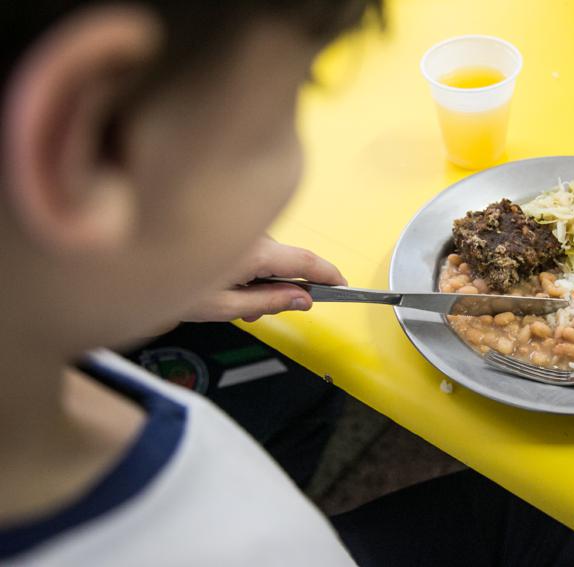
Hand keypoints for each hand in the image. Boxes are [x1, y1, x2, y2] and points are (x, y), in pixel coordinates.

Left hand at [182, 236, 345, 322]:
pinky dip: (246, 266)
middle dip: (280, 288)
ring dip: (259, 279)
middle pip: (284, 260)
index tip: (343, 286)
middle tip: (256, 314)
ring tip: (229, 301)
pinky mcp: (226, 225)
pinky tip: (222, 282)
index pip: (304, 261)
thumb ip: (269, 303)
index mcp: (253, 253)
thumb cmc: (168, 287)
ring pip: (266, 254)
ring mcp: (238, 226)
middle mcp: (249, 232)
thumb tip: (304, 300)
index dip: (328, 274)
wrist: (126, 266)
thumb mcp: (223, 307)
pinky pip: (250, 246)